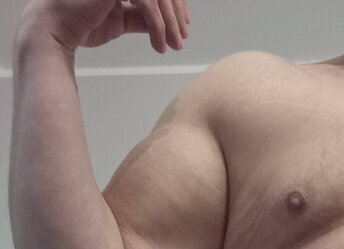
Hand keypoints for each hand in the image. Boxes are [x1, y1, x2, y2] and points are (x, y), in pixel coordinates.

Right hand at [19, 0, 188, 54]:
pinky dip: (157, 26)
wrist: (57, 29)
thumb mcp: (120, 19)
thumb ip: (140, 17)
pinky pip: (147, 3)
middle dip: (175, 15)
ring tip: (172, 45)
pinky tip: (159, 44)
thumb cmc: (80, 23)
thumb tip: (161, 25)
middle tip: (181, 39)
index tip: (182, 27)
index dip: (173, 5)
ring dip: (169, 23)